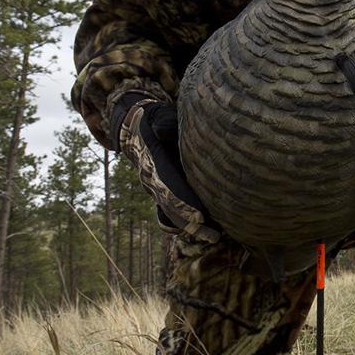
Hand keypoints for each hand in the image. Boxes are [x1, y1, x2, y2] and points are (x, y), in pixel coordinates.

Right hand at [112, 95, 217, 239]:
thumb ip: (162, 123)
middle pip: (173, 208)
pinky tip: (212, 228)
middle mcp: (155, 182)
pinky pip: (176, 211)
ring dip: (193, 226)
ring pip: (174, 214)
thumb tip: (161, 128)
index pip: (170, 189)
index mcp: (155, 165)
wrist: (138, 130)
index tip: (199, 216)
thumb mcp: (157, 116)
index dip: (184, 203)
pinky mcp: (168, 192)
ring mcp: (161, 190)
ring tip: (215, 237)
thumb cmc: (154, 121)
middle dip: (192, 223)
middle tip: (213, 235)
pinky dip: (190, 221)